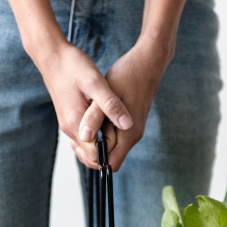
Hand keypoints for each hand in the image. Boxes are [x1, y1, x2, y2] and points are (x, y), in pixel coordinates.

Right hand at [33, 41, 133, 168]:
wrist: (52, 56)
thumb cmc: (73, 66)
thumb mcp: (96, 83)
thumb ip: (111, 105)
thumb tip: (128, 125)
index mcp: (76, 124)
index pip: (94, 157)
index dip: (111, 152)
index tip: (124, 137)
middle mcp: (70, 129)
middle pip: (89, 157)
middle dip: (107, 152)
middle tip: (122, 134)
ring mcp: (68, 125)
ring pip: (86, 148)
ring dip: (102, 144)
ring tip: (116, 127)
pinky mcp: (69, 118)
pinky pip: (83, 137)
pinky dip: (96, 136)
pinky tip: (106, 122)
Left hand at [75, 37, 170, 170]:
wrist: (147, 62)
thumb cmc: (127, 75)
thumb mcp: (106, 94)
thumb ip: (95, 117)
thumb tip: (84, 137)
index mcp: (128, 134)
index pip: (109, 164)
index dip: (92, 158)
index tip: (79, 141)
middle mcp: (132, 136)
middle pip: (108, 158)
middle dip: (91, 149)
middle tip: (79, 131)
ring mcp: (132, 130)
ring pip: (109, 147)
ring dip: (95, 139)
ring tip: (84, 123)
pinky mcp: (128, 123)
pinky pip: (112, 136)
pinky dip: (100, 131)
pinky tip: (91, 117)